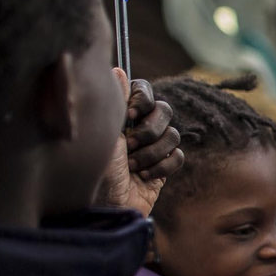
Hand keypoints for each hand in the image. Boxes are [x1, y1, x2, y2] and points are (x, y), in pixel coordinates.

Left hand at [97, 74, 183, 215]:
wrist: (107, 206)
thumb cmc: (97, 170)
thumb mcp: (104, 132)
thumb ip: (115, 101)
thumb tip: (118, 69)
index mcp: (122, 115)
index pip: (144, 91)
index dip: (143, 99)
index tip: (130, 113)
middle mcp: (139, 128)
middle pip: (164, 110)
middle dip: (149, 130)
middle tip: (131, 145)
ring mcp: (153, 148)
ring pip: (172, 135)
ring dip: (152, 153)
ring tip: (133, 167)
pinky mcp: (164, 167)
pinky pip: (178, 156)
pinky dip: (161, 167)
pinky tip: (143, 177)